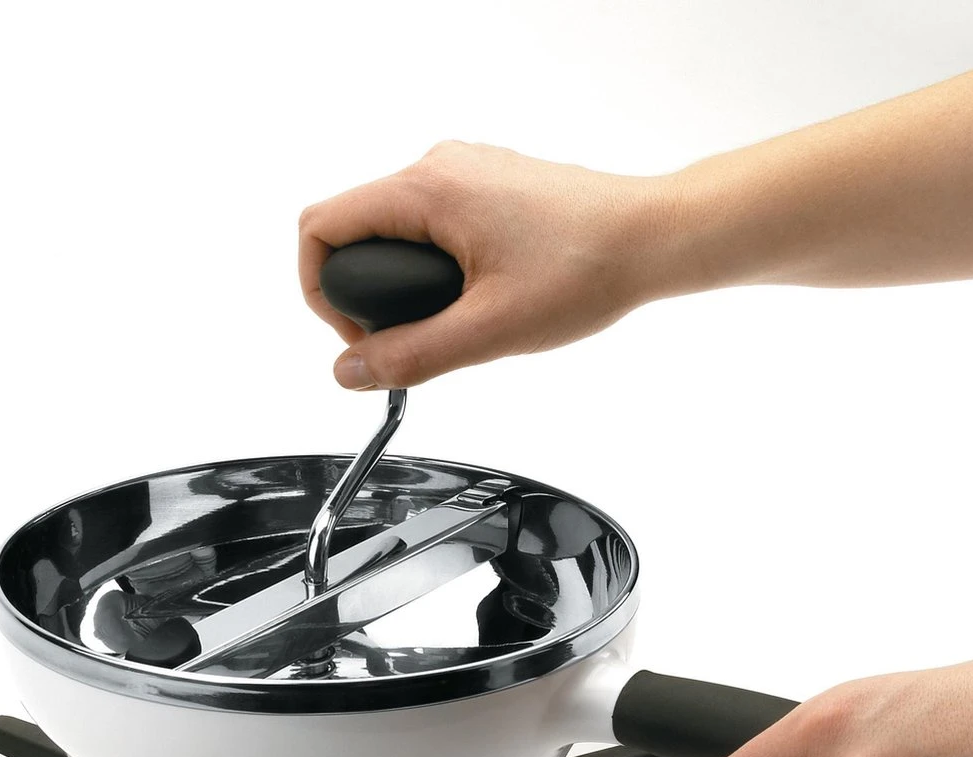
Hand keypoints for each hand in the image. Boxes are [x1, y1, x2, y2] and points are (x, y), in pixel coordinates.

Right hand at [298, 141, 670, 389]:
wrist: (652, 239)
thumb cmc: (585, 270)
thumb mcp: (488, 331)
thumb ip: (412, 355)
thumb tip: (351, 372)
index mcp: (426, 190)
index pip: (321, 229)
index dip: (321, 292)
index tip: (363, 337)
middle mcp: (440, 167)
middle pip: (355, 229)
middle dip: (367, 292)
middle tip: (412, 340)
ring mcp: (467, 172)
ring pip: (396, 228)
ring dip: (405, 282)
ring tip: (456, 322)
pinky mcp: (490, 186)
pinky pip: (434, 223)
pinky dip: (437, 266)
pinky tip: (480, 298)